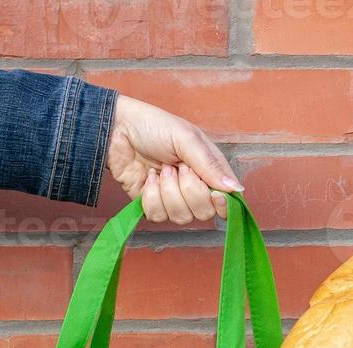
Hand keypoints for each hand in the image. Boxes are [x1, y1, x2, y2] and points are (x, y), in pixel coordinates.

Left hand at [105, 95, 242, 223]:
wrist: (116, 129)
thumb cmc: (154, 126)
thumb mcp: (186, 138)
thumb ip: (210, 166)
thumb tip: (235, 190)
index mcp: (210, 171)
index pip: (227, 201)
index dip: (224, 205)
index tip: (215, 195)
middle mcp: (195, 188)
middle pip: (204, 213)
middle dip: (189, 191)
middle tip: (177, 167)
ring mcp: (173, 198)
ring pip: (181, 217)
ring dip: (167, 192)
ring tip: (160, 169)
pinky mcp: (152, 205)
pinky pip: (158, 216)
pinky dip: (151, 197)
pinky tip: (148, 178)